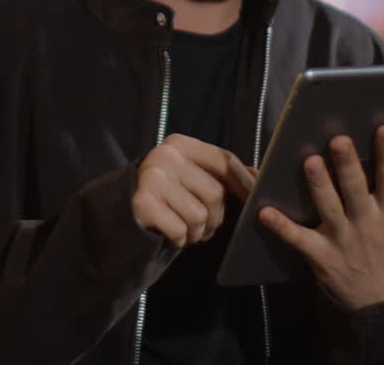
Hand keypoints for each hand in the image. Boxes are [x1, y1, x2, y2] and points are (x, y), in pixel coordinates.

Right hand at [132, 133, 256, 249]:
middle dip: (216, 217)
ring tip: (187, 229)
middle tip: (206, 225)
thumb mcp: (193, 174)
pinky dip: (180, 239)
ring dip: (197, 231)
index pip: (224, 160)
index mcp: (181, 144)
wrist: (124, 209)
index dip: (244, 182)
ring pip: (198, 215)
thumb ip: (222, 172)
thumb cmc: (170, 193)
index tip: (254, 200)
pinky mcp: (143, 202)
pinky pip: (179, 230)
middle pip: (214, 193)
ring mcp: (152, 178)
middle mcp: (165, 156)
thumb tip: (259, 176)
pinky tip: (172, 235)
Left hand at [257, 124, 383, 308]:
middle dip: (347, 165)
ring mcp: (341, 240)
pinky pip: (297, 240)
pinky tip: (264, 212)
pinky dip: (280, 227)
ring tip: (310, 162)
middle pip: (355, 189)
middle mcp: (366, 224)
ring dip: (318, 186)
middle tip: (338, 140)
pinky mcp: (320, 255)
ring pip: (328, 207)